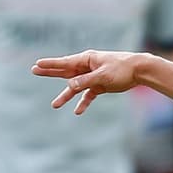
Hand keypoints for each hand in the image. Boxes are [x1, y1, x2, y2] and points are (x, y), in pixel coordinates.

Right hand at [32, 50, 147, 114]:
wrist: (139, 71)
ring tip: (54, 105)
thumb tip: (70, 85)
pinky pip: (88, 95)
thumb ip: (86, 81)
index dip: (50, 64)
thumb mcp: (102, 76)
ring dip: (66, 96)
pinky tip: (77, 112)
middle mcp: (87, 67)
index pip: (64, 62)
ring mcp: (92, 77)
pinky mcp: (100, 86)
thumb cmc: (121, 69)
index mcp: (87, 60)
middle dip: (50, 72)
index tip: (37, 64)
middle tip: (34, 70)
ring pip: (75, 87)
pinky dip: (83, 103)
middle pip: (65, 71)